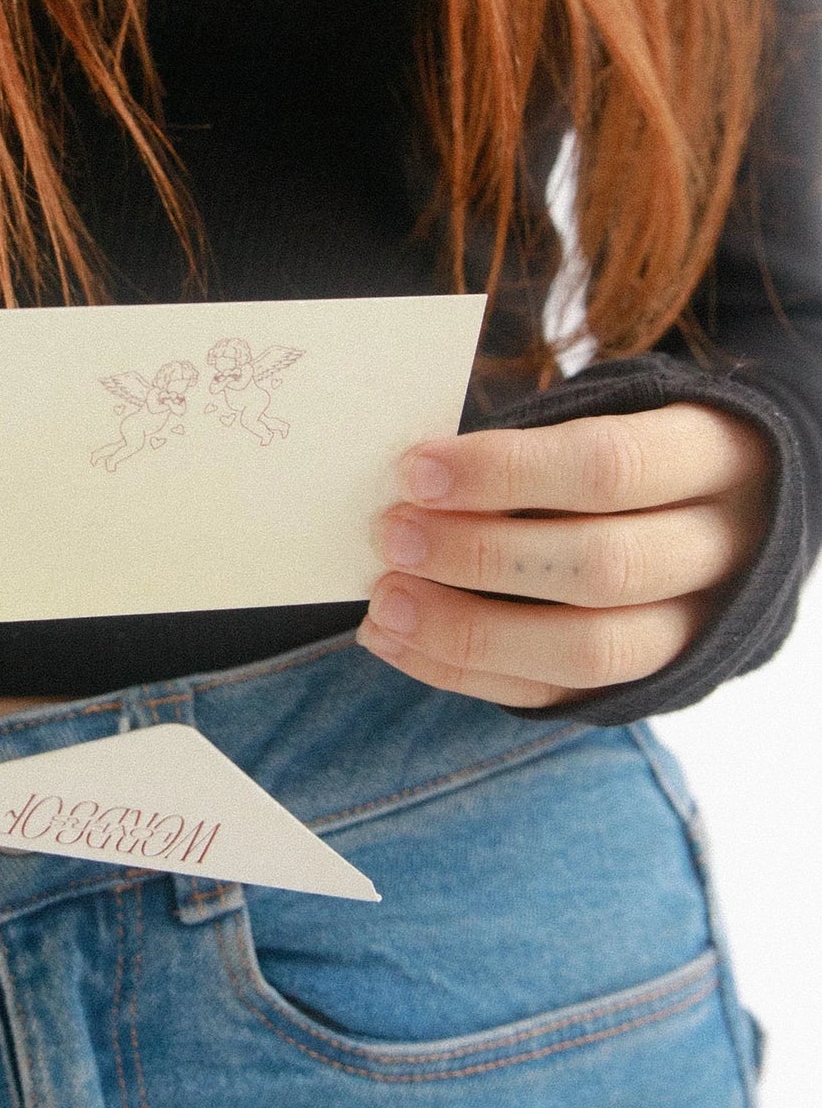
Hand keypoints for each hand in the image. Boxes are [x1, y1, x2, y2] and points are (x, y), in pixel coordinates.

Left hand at [356, 403, 773, 707]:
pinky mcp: (648, 682)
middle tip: (392, 534)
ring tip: (386, 603)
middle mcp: (718, 549)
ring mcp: (694, 628)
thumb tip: (415, 475)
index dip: (507, 471)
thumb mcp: (607, 413)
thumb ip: (529, 441)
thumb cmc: (625, 445)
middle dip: (482, 554)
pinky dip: (464, 673)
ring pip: (589, 651)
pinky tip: (396, 643)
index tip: (415, 471)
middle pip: (603, 566)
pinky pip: (557, 694)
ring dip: (469, 631)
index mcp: (712, 455)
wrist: (721, 513)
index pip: (611, 465)